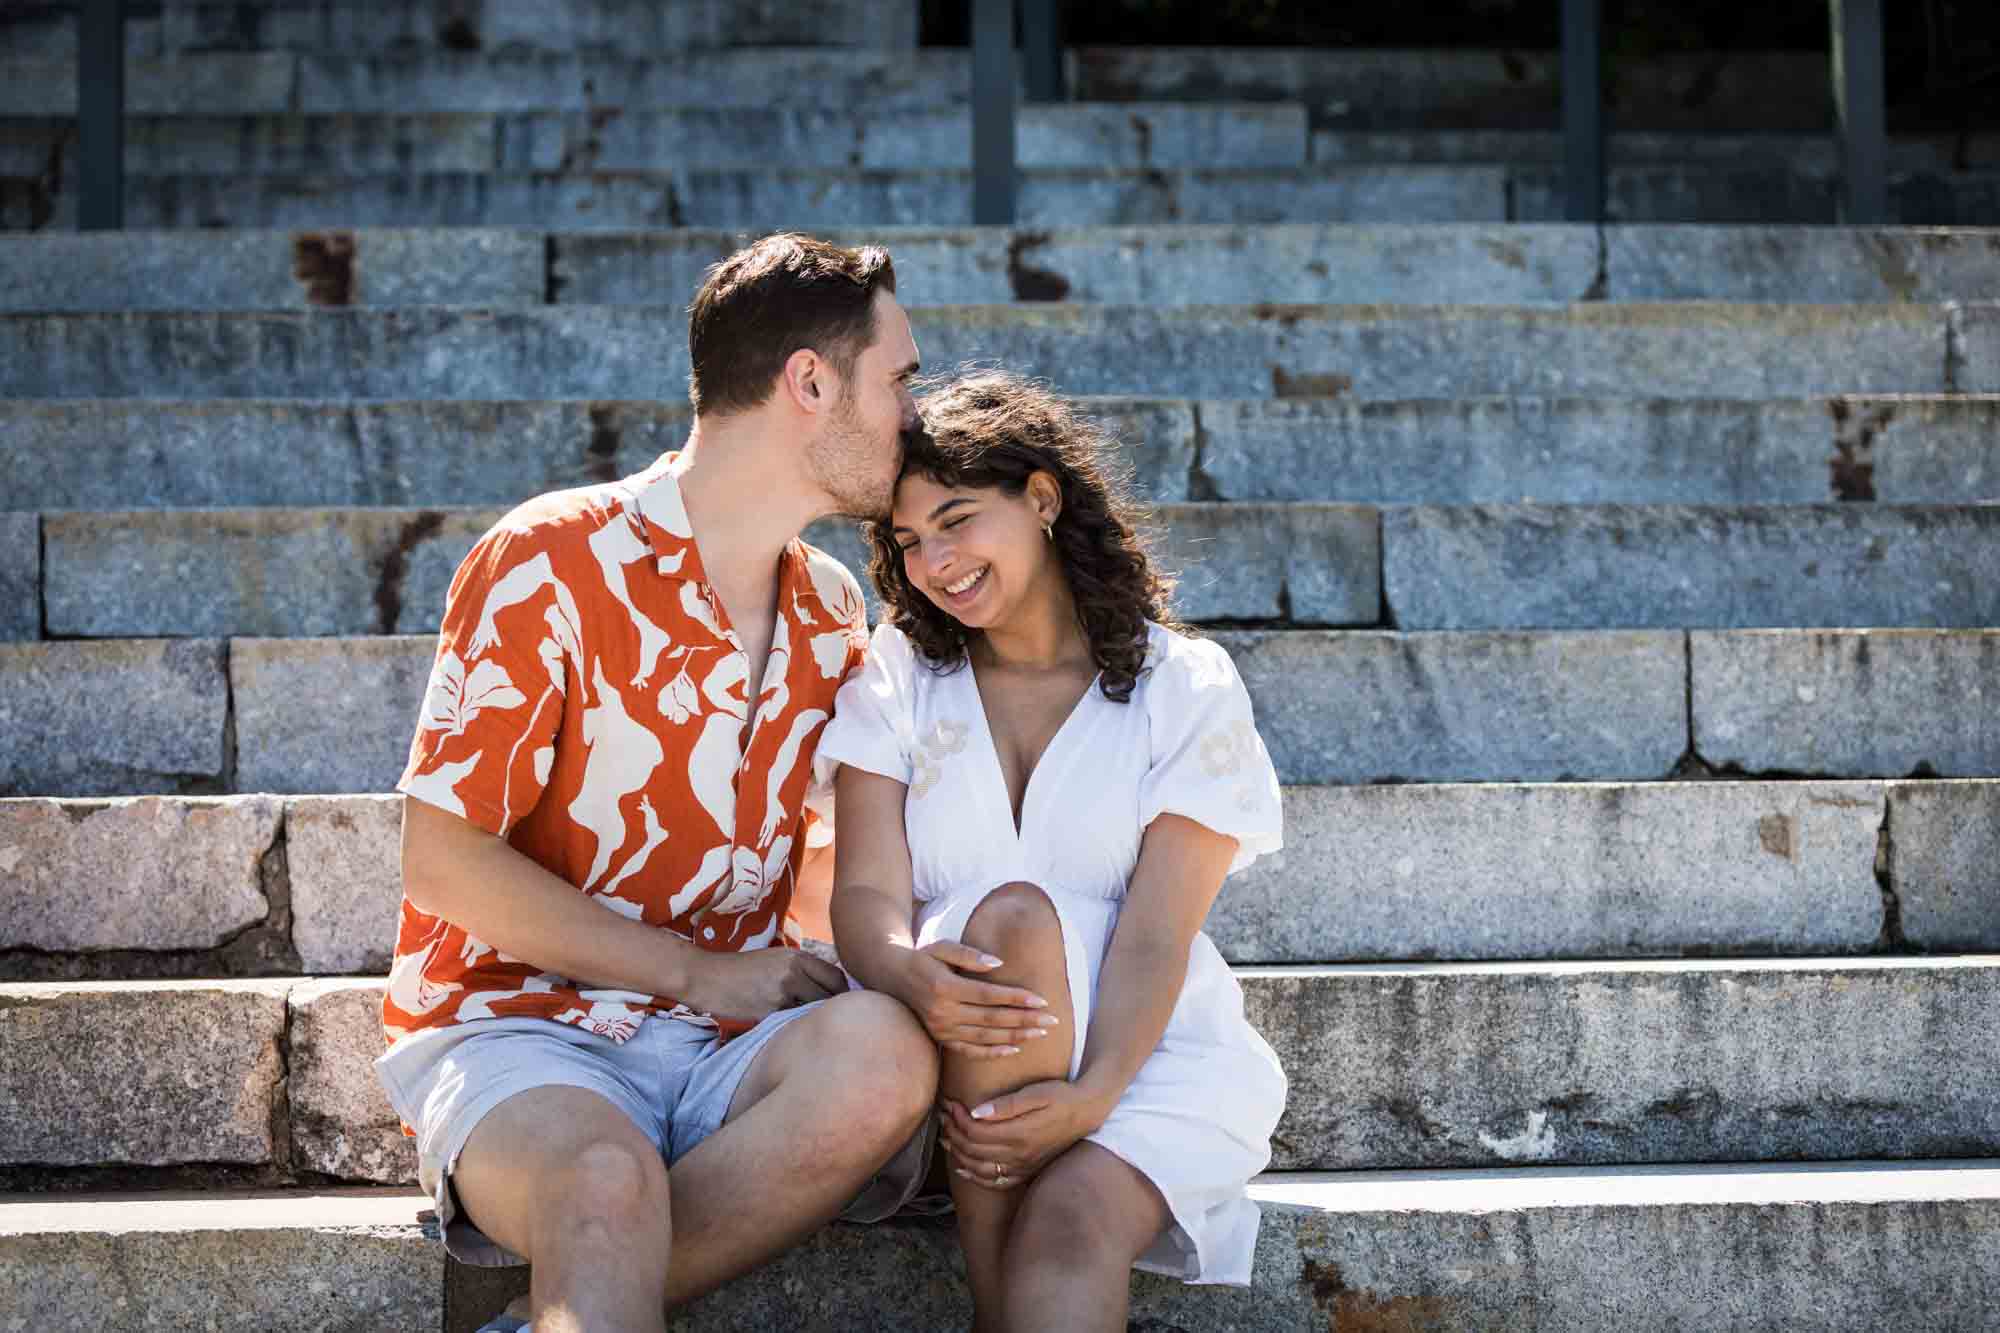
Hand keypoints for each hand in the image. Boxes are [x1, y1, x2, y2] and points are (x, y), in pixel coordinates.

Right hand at [680, 946, 846, 1024]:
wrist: (706, 976)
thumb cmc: (742, 969)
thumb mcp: (776, 959)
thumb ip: (802, 970)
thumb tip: (831, 989)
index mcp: (797, 957)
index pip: (837, 978)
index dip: (842, 994)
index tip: (841, 1004)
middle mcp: (793, 973)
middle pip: (830, 997)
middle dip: (831, 1010)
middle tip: (828, 1020)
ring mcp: (780, 994)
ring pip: (812, 1013)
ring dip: (812, 1020)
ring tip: (809, 1027)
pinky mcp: (767, 1013)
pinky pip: (790, 1024)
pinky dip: (792, 1028)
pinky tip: (787, 1031)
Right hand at [889, 941, 1058, 1060]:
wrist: (893, 977)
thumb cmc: (923, 958)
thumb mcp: (941, 947)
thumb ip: (969, 954)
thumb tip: (998, 963)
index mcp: (945, 987)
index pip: (988, 995)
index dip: (1016, 998)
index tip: (1042, 1000)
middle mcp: (943, 1012)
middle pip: (992, 1019)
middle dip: (1024, 1020)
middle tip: (1052, 1021)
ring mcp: (941, 1029)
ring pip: (985, 1037)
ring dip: (1015, 1036)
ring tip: (1041, 1034)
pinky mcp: (941, 1039)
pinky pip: (970, 1051)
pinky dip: (993, 1052)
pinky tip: (1014, 1049)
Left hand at [938, 1081, 1112, 1190]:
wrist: (1086, 1112)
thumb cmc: (1061, 1096)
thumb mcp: (1036, 1093)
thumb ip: (1006, 1105)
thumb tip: (976, 1112)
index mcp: (1019, 1133)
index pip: (975, 1131)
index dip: (957, 1117)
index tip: (950, 1102)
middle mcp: (1019, 1155)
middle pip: (973, 1149)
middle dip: (953, 1131)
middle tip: (943, 1115)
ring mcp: (1023, 1166)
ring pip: (980, 1168)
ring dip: (958, 1153)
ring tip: (946, 1136)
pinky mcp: (1027, 1171)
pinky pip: (996, 1182)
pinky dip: (976, 1177)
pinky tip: (963, 1168)